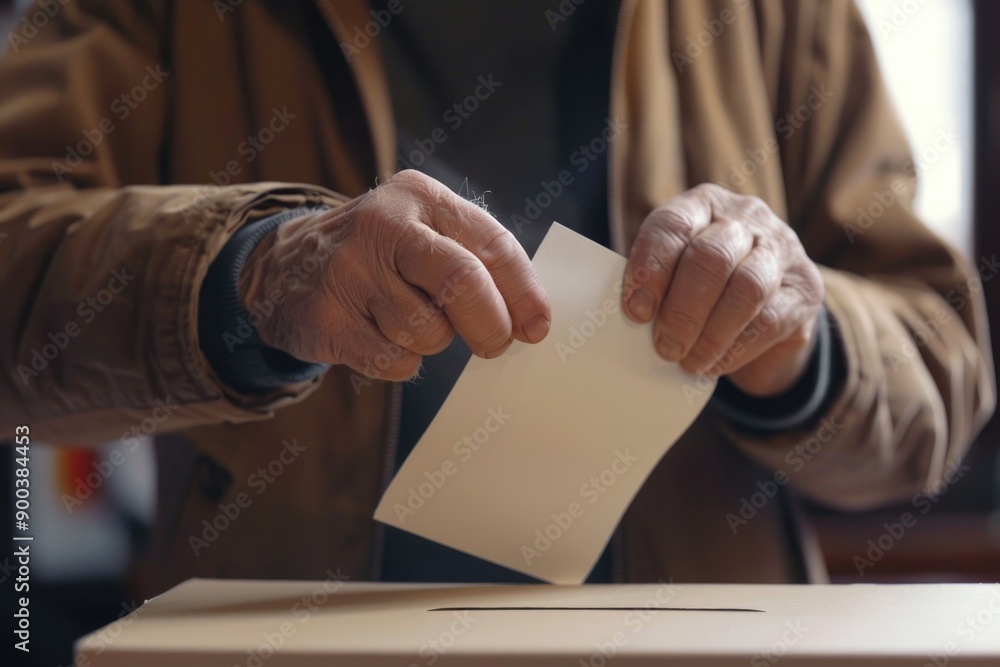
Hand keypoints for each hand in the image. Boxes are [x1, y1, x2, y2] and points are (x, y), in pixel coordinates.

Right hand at [238, 170, 550, 380]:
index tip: (538, 327)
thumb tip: (530, 321)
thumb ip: (478, 263)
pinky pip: (394, 360)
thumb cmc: (381, 256)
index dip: (524, 292)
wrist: (284, 267)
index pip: (491, 244)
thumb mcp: (425, 233)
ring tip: (405, 319)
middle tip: (493, 344)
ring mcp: (349, 270)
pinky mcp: (327, 317)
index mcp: (420, 196)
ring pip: (429, 331)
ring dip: (431, 341)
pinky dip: (399, 360)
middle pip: (463, 282)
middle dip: (490, 325)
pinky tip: (377, 334)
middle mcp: (383, 224)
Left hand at [622, 183, 823, 396]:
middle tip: (664, 346)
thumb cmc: (705, 286)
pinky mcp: (804, 290)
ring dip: (710, 333)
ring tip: (687, 360)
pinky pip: (768, 321)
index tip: (635, 311)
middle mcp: (746, 218)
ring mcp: (782, 250)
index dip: (651, 269)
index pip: (673, 225)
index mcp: (704, 204)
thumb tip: (633, 314)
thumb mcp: (677, 272)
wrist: (767, 308)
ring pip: (746, 288)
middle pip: (711, 257)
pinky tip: (713, 364)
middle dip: (682, 309)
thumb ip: (656, 283)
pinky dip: (734, 348)